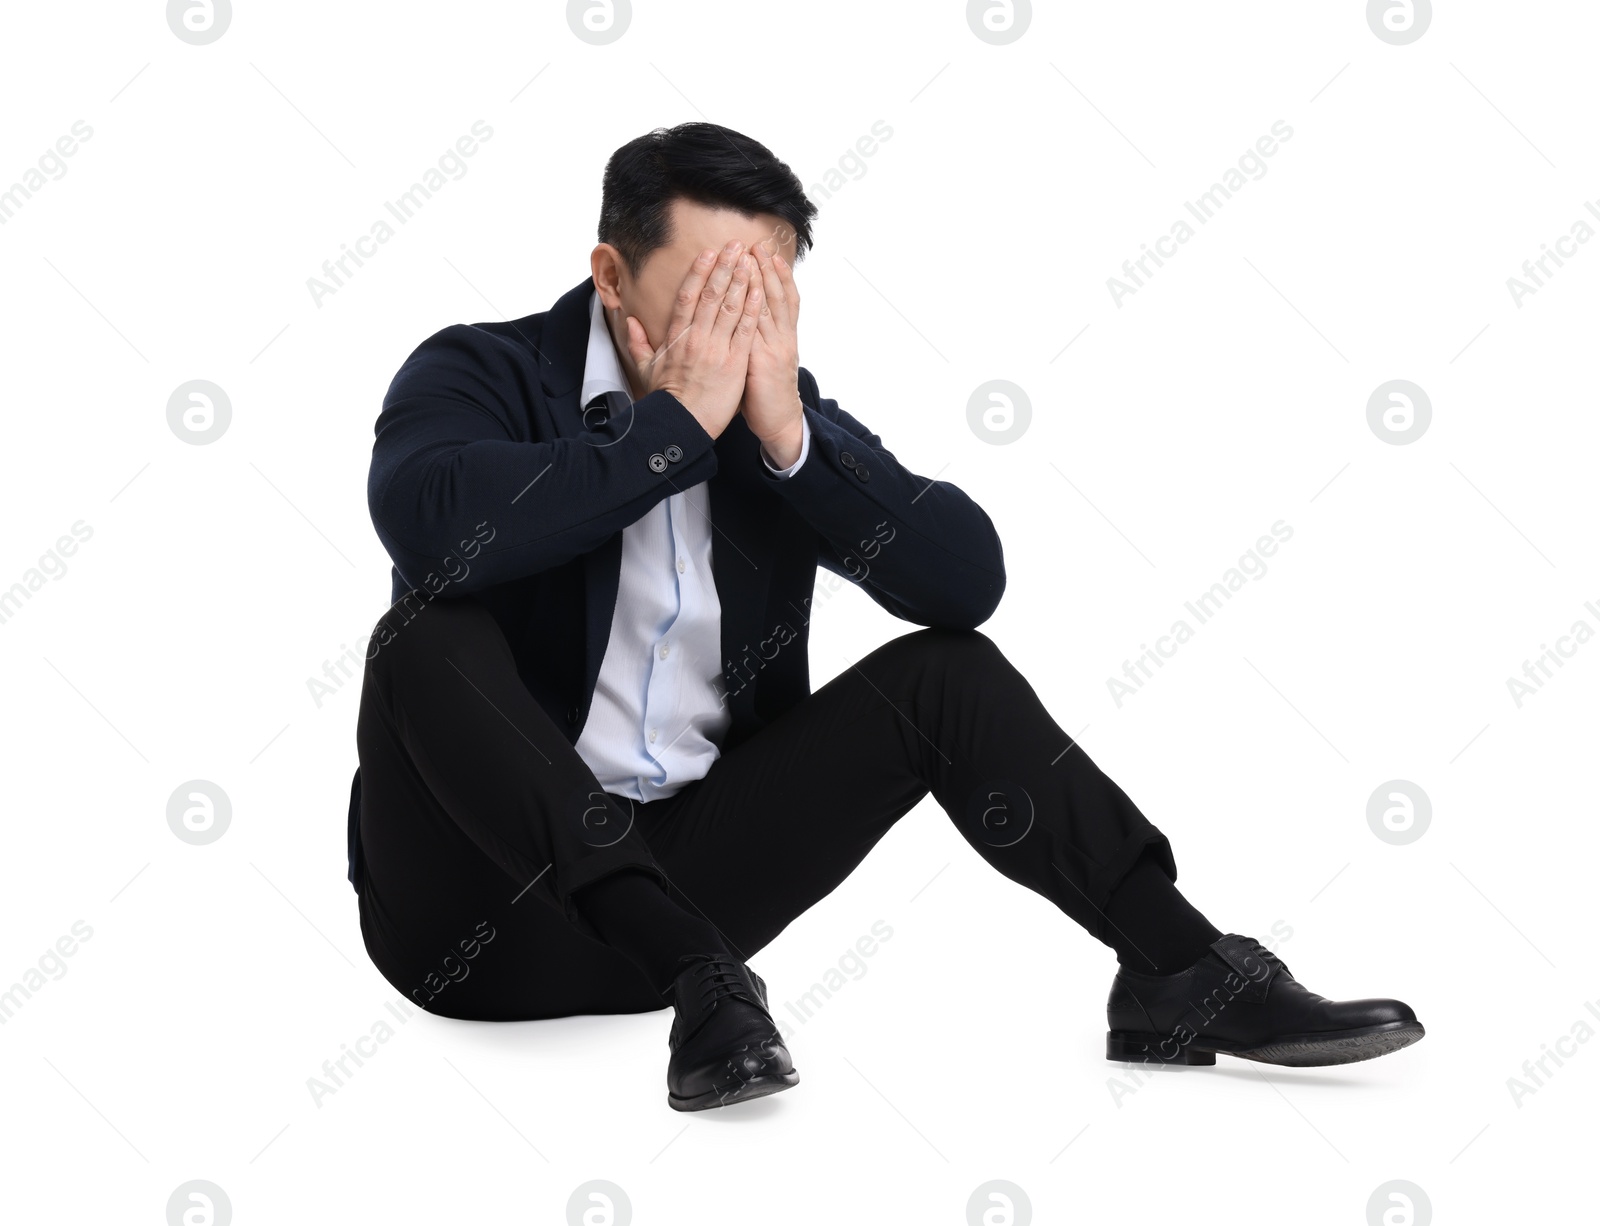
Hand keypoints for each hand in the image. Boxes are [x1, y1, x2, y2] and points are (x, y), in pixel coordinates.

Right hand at [624, 240, 762, 441]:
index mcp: (677, 337)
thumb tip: (629, 321)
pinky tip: (759, 290)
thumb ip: (638, 342)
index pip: (688, 296)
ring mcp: (717, 348)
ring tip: (750, 259)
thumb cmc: (666, 399)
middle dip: (725, 267)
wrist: (682, 424)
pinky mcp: (735, 362)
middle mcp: (697, 337)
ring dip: (741, 280)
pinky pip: (746, 330)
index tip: (709, 252)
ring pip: (730, 307)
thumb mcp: (646, 369)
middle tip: (736, 245)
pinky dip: (753, 308)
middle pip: (711, 294)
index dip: (699, 271)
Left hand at [742, 235, 802, 466]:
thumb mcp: (763, 361)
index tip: (767, 253)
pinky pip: (758, 329)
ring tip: (755, 257)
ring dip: (761, 280)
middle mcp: (782, 337)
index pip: (782, 298)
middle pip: (776, 296)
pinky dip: (755, 308)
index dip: (776, 275)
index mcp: (782, 337)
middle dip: (768, 269)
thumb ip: (755, 340)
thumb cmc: (765, 394)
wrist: (779, 422)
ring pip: (769, 307)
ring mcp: (775, 348)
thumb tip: (744, 323)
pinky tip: (749, 292)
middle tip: (760, 244)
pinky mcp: (764, 361)